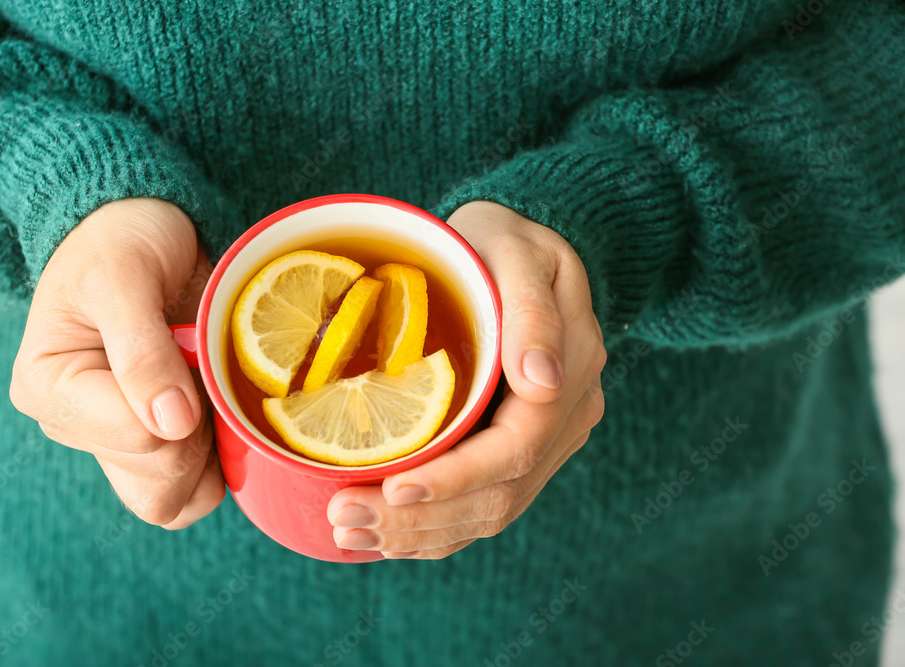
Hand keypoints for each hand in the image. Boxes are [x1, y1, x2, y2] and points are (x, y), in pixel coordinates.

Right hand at [10, 198, 224, 528]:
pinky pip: (195, 489)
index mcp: (49, 390)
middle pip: (157, 486)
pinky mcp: (156, 446)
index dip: (185, 407)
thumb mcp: (122, 274)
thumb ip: (142, 349)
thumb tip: (172, 424)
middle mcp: (78, 428)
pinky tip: (225, 411)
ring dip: (215, 457)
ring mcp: (118, 444)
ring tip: (214, 391)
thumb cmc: (121, 241)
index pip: (135, 439)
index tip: (191, 350)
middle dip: (201, 439)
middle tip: (207, 371)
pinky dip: (223, 463)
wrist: (142, 229)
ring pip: (177, 501)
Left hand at [327, 201, 605, 557]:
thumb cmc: (506, 242)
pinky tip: (383, 536)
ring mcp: (544, 442)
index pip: (516, 448)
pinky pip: (481, 507)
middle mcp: (565, 419)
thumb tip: (542, 385)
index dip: (456, 478)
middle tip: (345, 517)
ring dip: (418, 534)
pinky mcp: (518, 452)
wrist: (518, 252)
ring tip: (348, 531)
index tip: (394, 486)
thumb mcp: (519, 254)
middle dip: (420, 518)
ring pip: (488, 513)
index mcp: (571, 373)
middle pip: (499, 495)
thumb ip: (532, 314)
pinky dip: (433, 530)